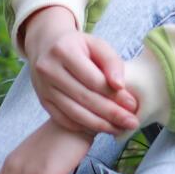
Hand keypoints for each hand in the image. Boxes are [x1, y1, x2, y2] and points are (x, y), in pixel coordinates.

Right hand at [23, 9, 138, 134]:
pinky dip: (83, 127)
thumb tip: (119, 86)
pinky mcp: (42, 100)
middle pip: (84, 98)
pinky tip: (100, 128)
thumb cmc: (77, 45)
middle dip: (111, 113)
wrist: (46, 45)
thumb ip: (112, 62)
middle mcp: (49, 69)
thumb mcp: (96, 44)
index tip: (132, 105)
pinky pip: (63, 119)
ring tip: (119, 128)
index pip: (93, 79)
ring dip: (99, 125)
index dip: (114, 95)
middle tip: (131, 122)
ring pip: (74, 112)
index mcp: (64, 51)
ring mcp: (43, 87)